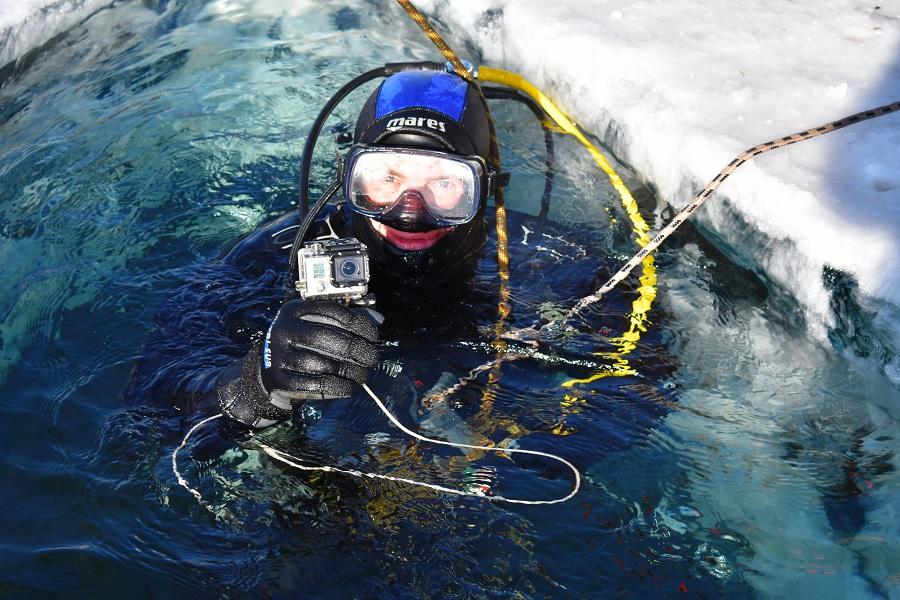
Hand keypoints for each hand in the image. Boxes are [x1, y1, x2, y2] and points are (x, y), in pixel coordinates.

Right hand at [260, 299, 380, 400]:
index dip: (358, 323)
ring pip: (319, 363)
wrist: (270, 368)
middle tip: (372, 358)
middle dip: (355, 349)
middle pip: (324, 337)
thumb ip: (348, 320)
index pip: (331, 311)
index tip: (373, 337)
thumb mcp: (319, 325)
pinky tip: (347, 387)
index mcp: (294, 310)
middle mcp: (283, 329)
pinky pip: (312, 384)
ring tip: (361, 375)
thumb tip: (378, 319)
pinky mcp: (279, 379)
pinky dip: (335, 387)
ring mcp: (278, 355)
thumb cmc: (304, 343)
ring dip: (348, 371)